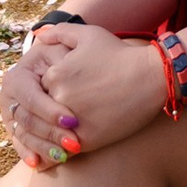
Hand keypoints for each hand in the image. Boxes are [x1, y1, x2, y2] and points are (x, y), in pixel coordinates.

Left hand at [0, 22, 165, 169]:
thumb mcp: (89, 34)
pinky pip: (64, 151)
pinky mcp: (87, 140)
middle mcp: (59, 98)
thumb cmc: (120, 54)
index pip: (35, 92)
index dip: (43, 96)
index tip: (52, 99)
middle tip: (48, 124)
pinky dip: (61, 152)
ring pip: (49, 135)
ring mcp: (72, 121)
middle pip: (39, 115)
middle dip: (42, 119)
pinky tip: (66, 150)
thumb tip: (40, 35)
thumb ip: (60, 33)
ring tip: (55, 140)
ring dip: (48, 139)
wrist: (151, 77)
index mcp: (54, 75)